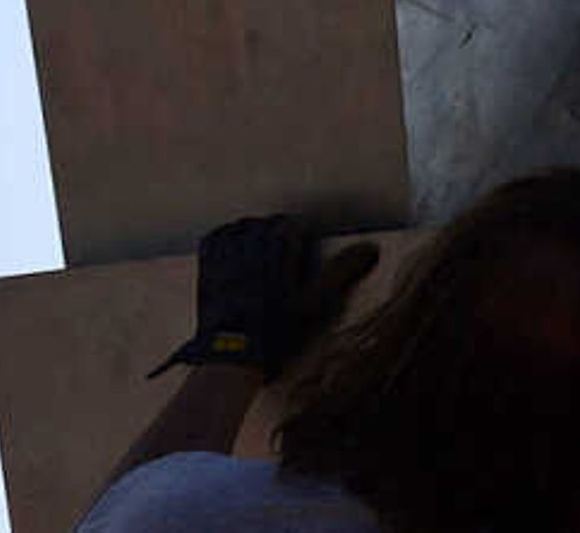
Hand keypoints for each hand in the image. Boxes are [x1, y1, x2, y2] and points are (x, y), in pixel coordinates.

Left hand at [150, 215, 381, 379]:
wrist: (231, 355)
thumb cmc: (277, 330)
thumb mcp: (317, 302)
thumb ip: (344, 270)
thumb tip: (372, 247)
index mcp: (281, 241)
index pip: (298, 224)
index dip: (304, 244)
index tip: (303, 263)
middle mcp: (252, 237)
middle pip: (272, 224)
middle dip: (280, 240)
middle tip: (284, 268)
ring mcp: (227, 248)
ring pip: (246, 227)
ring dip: (255, 239)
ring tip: (261, 265)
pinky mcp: (208, 261)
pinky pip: (219, 236)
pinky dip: (228, 242)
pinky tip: (236, 260)